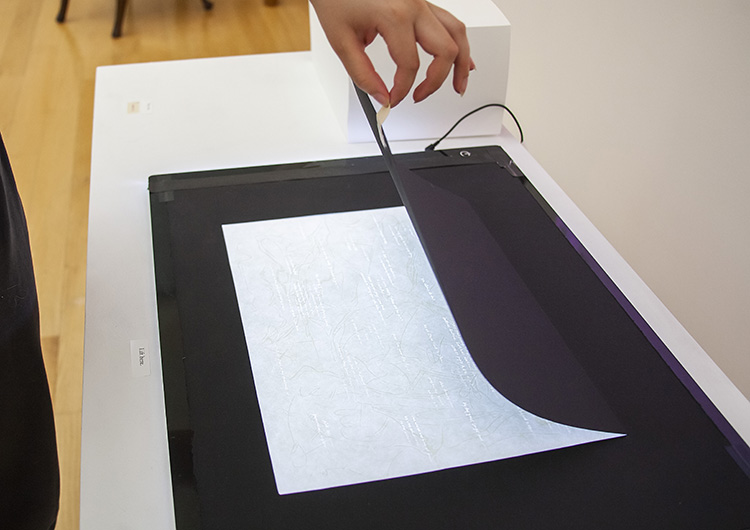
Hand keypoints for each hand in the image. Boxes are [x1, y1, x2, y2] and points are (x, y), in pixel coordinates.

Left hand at [310, 0, 471, 106]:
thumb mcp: (342, 41)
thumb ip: (363, 75)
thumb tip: (382, 97)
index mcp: (395, 16)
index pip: (410, 66)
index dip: (402, 90)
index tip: (393, 99)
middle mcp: (415, 6)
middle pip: (446, 51)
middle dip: (436, 81)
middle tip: (420, 96)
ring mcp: (421, 2)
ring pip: (456, 34)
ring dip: (462, 62)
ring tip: (458, 85)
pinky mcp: (421, 2)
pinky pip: (449, 23)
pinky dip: (457, 43)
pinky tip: (461, 59)